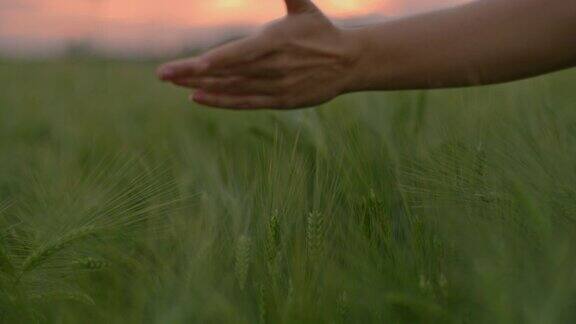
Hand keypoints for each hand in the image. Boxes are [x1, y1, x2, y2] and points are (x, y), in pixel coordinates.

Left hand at [157, 0, 360, 109]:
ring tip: (174, 83)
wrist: (349, 63)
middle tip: (162, 74)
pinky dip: (221, 101)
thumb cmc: (320, 31)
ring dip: (202, 87)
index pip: (237, 54)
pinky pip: (244, 103)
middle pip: (227, 73)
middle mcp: (273, 67)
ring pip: (232, 89)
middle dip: (192, 74)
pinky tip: (197, 97)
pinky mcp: (280, 101)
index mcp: (276, 42)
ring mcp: (276, 87)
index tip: (186, 66)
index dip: (211, 62)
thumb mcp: (303, 6)